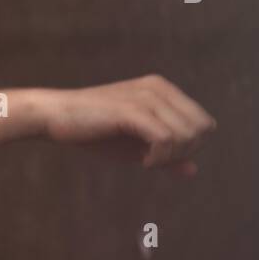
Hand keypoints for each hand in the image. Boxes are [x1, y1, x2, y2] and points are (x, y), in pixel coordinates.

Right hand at [37, 74, 217, 176]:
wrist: (53, 118)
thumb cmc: (92, 133)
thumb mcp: (134, 147)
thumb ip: (165, 155)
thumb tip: (193, 170)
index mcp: (163, 90)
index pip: (205, 123)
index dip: (191, 148)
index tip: (163, 158)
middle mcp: (159, 88)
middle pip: (203, 128)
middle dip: (186, 152)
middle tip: (157, 162)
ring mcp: (146, 97)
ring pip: (187, 135)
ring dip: (171, 157)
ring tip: (148, 162)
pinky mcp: (131, 110)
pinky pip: (166, 139)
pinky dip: (159, 158)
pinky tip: (143, 163)